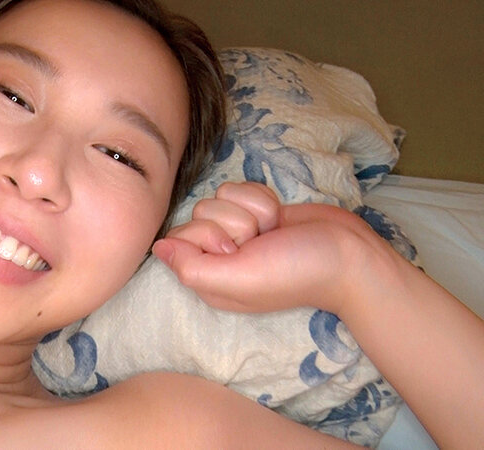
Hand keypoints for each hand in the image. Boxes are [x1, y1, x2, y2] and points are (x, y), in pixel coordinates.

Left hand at [152, 182, 393, 314]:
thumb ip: (191, 267)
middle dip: (234, 222)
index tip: (236, 251)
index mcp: (207, 278)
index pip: (178, 237)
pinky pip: (240, 188)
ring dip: (252, 210)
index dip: (207, 236)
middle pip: (198, 212)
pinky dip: (262, 199)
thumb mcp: (238, 280)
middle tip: (260, 243)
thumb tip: (157, 247)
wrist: (350, 255)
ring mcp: (238, 231)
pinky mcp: (254, 212)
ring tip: (273, 233)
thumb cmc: (296, 273)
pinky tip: (279, 220)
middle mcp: (218, 254)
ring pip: (220, 197)